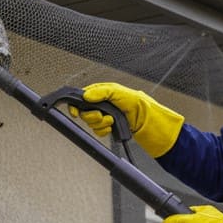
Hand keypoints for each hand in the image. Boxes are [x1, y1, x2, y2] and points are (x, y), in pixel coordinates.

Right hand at [69, 82, 184, 157]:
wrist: (146, 122)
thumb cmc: (137, 103)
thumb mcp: (119, 92)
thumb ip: (101, 92)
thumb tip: (86, 95)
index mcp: (102, 92)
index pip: (82, 97)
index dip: (76, 104)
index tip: (75, 111)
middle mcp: (102, 104)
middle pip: (84, 112)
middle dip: (92, 116)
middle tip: (102, 116)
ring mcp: (104, 116)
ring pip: (90, 122)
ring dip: (100, 123)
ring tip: (111, 121)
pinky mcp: (108, 127)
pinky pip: (97, 131)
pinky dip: (103, 130)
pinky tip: (112, 127)